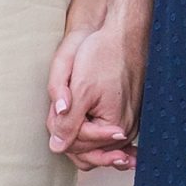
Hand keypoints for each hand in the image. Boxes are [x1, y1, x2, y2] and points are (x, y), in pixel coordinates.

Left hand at [47, 21, 141, 168]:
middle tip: (64, 106)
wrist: (123, 36)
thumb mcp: (80, 90)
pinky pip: (105, 135)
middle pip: (87, 149)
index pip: (78, 145)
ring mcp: (129, 125)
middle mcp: (126, 131)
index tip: (60, 105)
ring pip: (95, 143)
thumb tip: (57, 147)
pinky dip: (92, 131)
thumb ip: (68, 122)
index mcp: (116, 128)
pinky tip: (84, 124)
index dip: (61, 127)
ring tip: (72, 109)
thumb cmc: (103, 57)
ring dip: (79, 132)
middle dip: (69, 132)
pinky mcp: (127, 116)